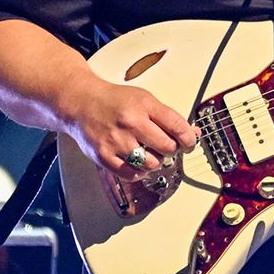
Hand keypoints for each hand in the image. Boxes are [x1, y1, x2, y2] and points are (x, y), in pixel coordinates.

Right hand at [60, 77, 202, 180]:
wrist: (82, 103)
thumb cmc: (115, 101)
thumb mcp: (145, 100)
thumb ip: (168, 117)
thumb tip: (192, 133)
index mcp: (144, 106)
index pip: (177, 126)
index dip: (189, 138)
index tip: (189, 142)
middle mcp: (131, 123)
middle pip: (167, 147)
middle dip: (172, 149)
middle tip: (166, 146)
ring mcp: (116, 141)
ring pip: (152, 163)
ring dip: (155, 161)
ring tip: (148, 152)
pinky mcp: (104, 156)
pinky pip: (132, 174)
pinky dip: (140, 171)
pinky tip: (138, 161)